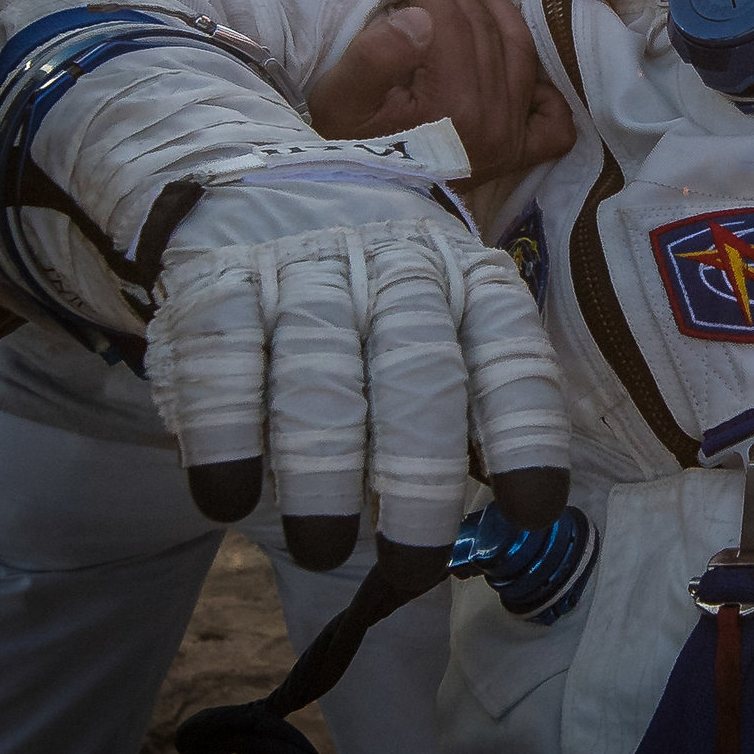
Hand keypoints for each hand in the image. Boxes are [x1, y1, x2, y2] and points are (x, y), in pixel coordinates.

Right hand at [148, 213, 570, 577]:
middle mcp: (395, 266)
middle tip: (411, 563)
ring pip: (321, 370)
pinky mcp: (222, 277)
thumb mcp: (434, 332)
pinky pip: (224, 355)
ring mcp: (305, 267)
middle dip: (418, 476)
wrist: (257, 190)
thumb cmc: (370, 304)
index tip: (531, 511)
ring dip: (321, 467)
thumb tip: (507, 520)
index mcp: (466, 279)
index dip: (524, 431)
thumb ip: (466, 411)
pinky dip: (226, 432)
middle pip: (418, 370)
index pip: (508, 350)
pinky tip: (229, 498)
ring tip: (321, 549)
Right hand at [308, 0, 574, 188]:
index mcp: (454, 104)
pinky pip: (553, 120)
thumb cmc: (347, 148)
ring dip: (497, 13)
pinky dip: (545, 88)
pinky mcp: (518, 155)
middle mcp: (495, 119)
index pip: (453, 23)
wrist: (363, 206)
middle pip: (487, 31)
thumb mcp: (340, 99)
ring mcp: (512, 139)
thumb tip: (422, 16)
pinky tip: (516, 61)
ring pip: (521, 54)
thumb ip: (375, 55)